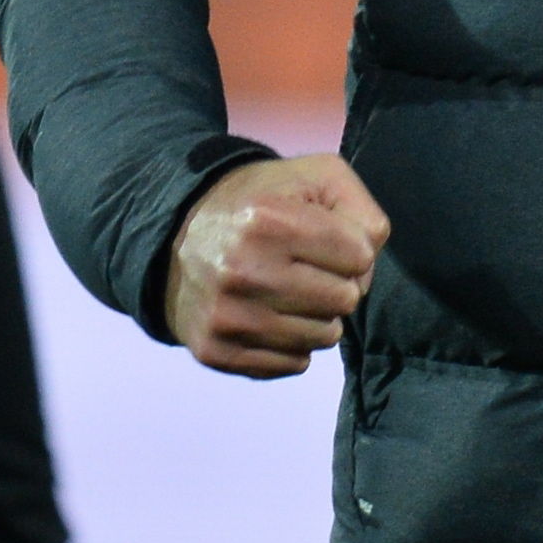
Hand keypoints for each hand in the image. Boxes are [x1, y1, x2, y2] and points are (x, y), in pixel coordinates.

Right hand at [162, 156, 387, 377]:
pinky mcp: (216, 351)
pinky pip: (295, 364)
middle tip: (306, 268)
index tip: (324, 240)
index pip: (360, 256)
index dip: (351, 247)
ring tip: (286, 291)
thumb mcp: (317, 177)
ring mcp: (227, 317)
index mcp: (270, 221)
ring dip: (317, 316)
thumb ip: (362, 211)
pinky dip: (292, 343)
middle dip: (336, 283)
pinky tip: (269, 315)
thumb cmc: (261, 203)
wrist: (176, 236)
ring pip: (324, 337)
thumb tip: (366, 270)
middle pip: (346, 300)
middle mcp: (244, 272)